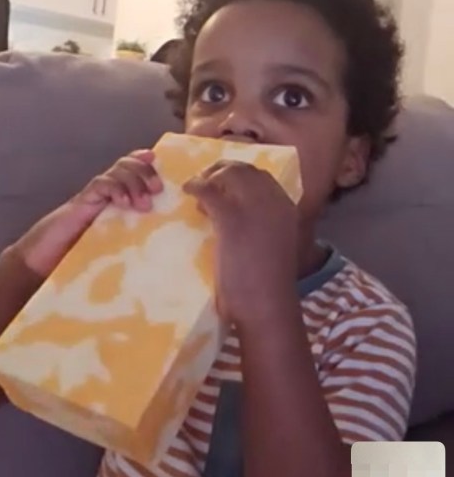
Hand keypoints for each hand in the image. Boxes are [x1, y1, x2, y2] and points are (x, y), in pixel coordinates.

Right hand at [14, 150, 162, 277]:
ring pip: (116, 172)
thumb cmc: (86, 257)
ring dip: (133, 180)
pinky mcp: (81, 203)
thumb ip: (137, 239)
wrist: (46, 260)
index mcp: (116, 201)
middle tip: (157, 189)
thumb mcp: (120, 245)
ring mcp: (93, 197)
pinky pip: (100, 185)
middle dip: (144, 172)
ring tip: (143, 203)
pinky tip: (122, 202)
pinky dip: (114, 188)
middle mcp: (106, 194)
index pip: (133, 172)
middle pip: (126, 166)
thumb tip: (169, 247)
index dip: (147, 165)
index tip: (165, 170)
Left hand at [183, 161, 298, 328]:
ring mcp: (254, 208)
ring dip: (210, 177)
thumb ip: (265, 229)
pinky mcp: (231, 219)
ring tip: (197, 187)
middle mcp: (274, 201)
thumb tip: (245, 223)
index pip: (263, 178)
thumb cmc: (268, 287)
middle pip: (246, 170)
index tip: (224, 182)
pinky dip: (197, 186)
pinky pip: (210, 190)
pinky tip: (188, 190)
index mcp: (287, 208)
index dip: (241, 176)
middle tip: (206, 179)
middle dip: (223, 170)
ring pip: (229, 175)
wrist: (266, 306)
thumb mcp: (275, 247)